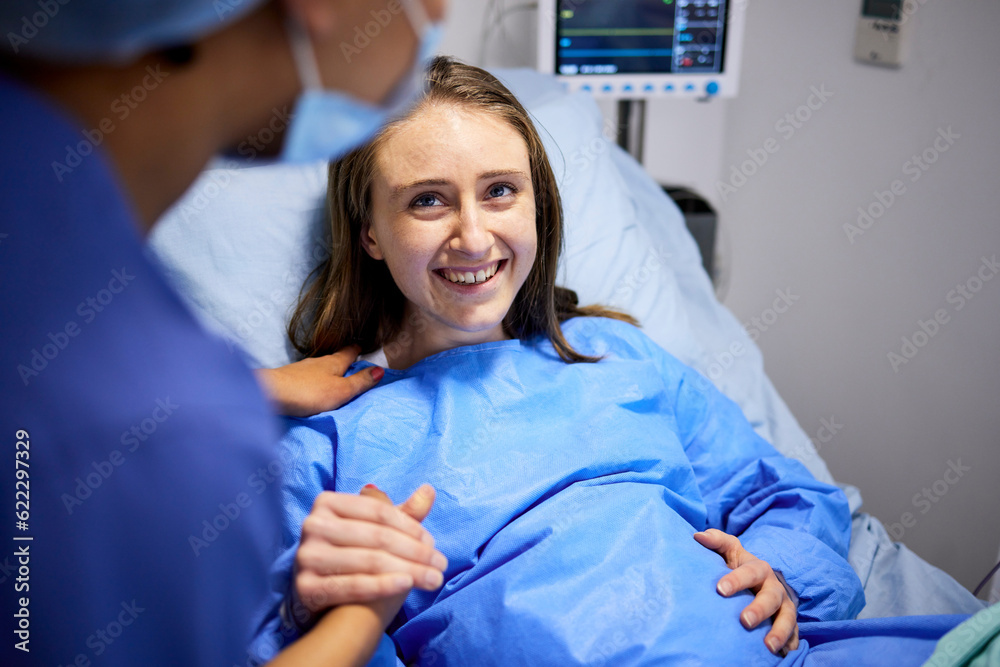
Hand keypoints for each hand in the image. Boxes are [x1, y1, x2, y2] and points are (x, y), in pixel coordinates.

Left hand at [255, 345, 383, 416]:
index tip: (363, 345)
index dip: (358, 349)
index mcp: (334, 362)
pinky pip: (308, 375)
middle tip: (352, 362)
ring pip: (320, 366)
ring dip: (328, 370)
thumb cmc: (311, 392)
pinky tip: (313, 385)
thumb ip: (360, 382)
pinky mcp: (290, 377)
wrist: (272, 393)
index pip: (350, 351)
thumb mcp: (342, 390)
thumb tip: (380, 369)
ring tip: (334, 376)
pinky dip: (314, 378)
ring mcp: (302, 368)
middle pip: (335, 358)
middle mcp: (318, 361)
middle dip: (343, 359)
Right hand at [292, 485, 446, 628]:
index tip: (433, 543)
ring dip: (409, 570)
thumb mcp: (376, 530)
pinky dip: (384, 585)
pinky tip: (406, 585)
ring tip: (433, 579)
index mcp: (328, 503)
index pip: (379, 513)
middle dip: (416, 552)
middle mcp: (313, 525)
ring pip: (370, 561)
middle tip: (441, 564)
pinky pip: (353, 585)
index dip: (410, 527)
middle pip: (377, 537)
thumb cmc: (355, 557)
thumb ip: (402, 512)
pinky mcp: (306, 587)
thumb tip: (429, 490)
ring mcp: (307, 556)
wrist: (322, 601)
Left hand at [693, 529, 798, 655]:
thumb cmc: (737, 565)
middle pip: (771, 597)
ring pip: (788, 618)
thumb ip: (716, 541)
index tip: (720, 590)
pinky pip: (794, 635)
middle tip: (745, 621)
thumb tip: (698, 536)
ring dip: (779, 632)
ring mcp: (784, 606)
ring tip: (768, 646)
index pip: (749, 572)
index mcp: (759, 568)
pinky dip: (791, 644)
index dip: (736, 580)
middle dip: (759, 609)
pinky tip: (784, 655)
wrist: (758, 581)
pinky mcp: (789, 624)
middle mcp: (775, 587)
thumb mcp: (729, 550)